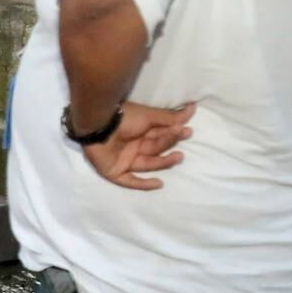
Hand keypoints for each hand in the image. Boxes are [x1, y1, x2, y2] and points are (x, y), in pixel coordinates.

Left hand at [81, 102, 195, 190]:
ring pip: (147, 164)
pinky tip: (159, 184)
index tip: (187, 130)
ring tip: (178, 156)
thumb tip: (193, 108)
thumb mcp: (150, 116)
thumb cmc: (123, 118)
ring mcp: (123, 160)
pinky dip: (143, 184)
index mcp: (137, 132)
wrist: (98, 124)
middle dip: (169, 143)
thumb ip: (170, 116)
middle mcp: (131, 146)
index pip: (158, 136)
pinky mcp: (114, 172)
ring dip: (164, 162)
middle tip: (184, 137)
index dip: (172, 134)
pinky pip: (130, 181)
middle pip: (154, 149)